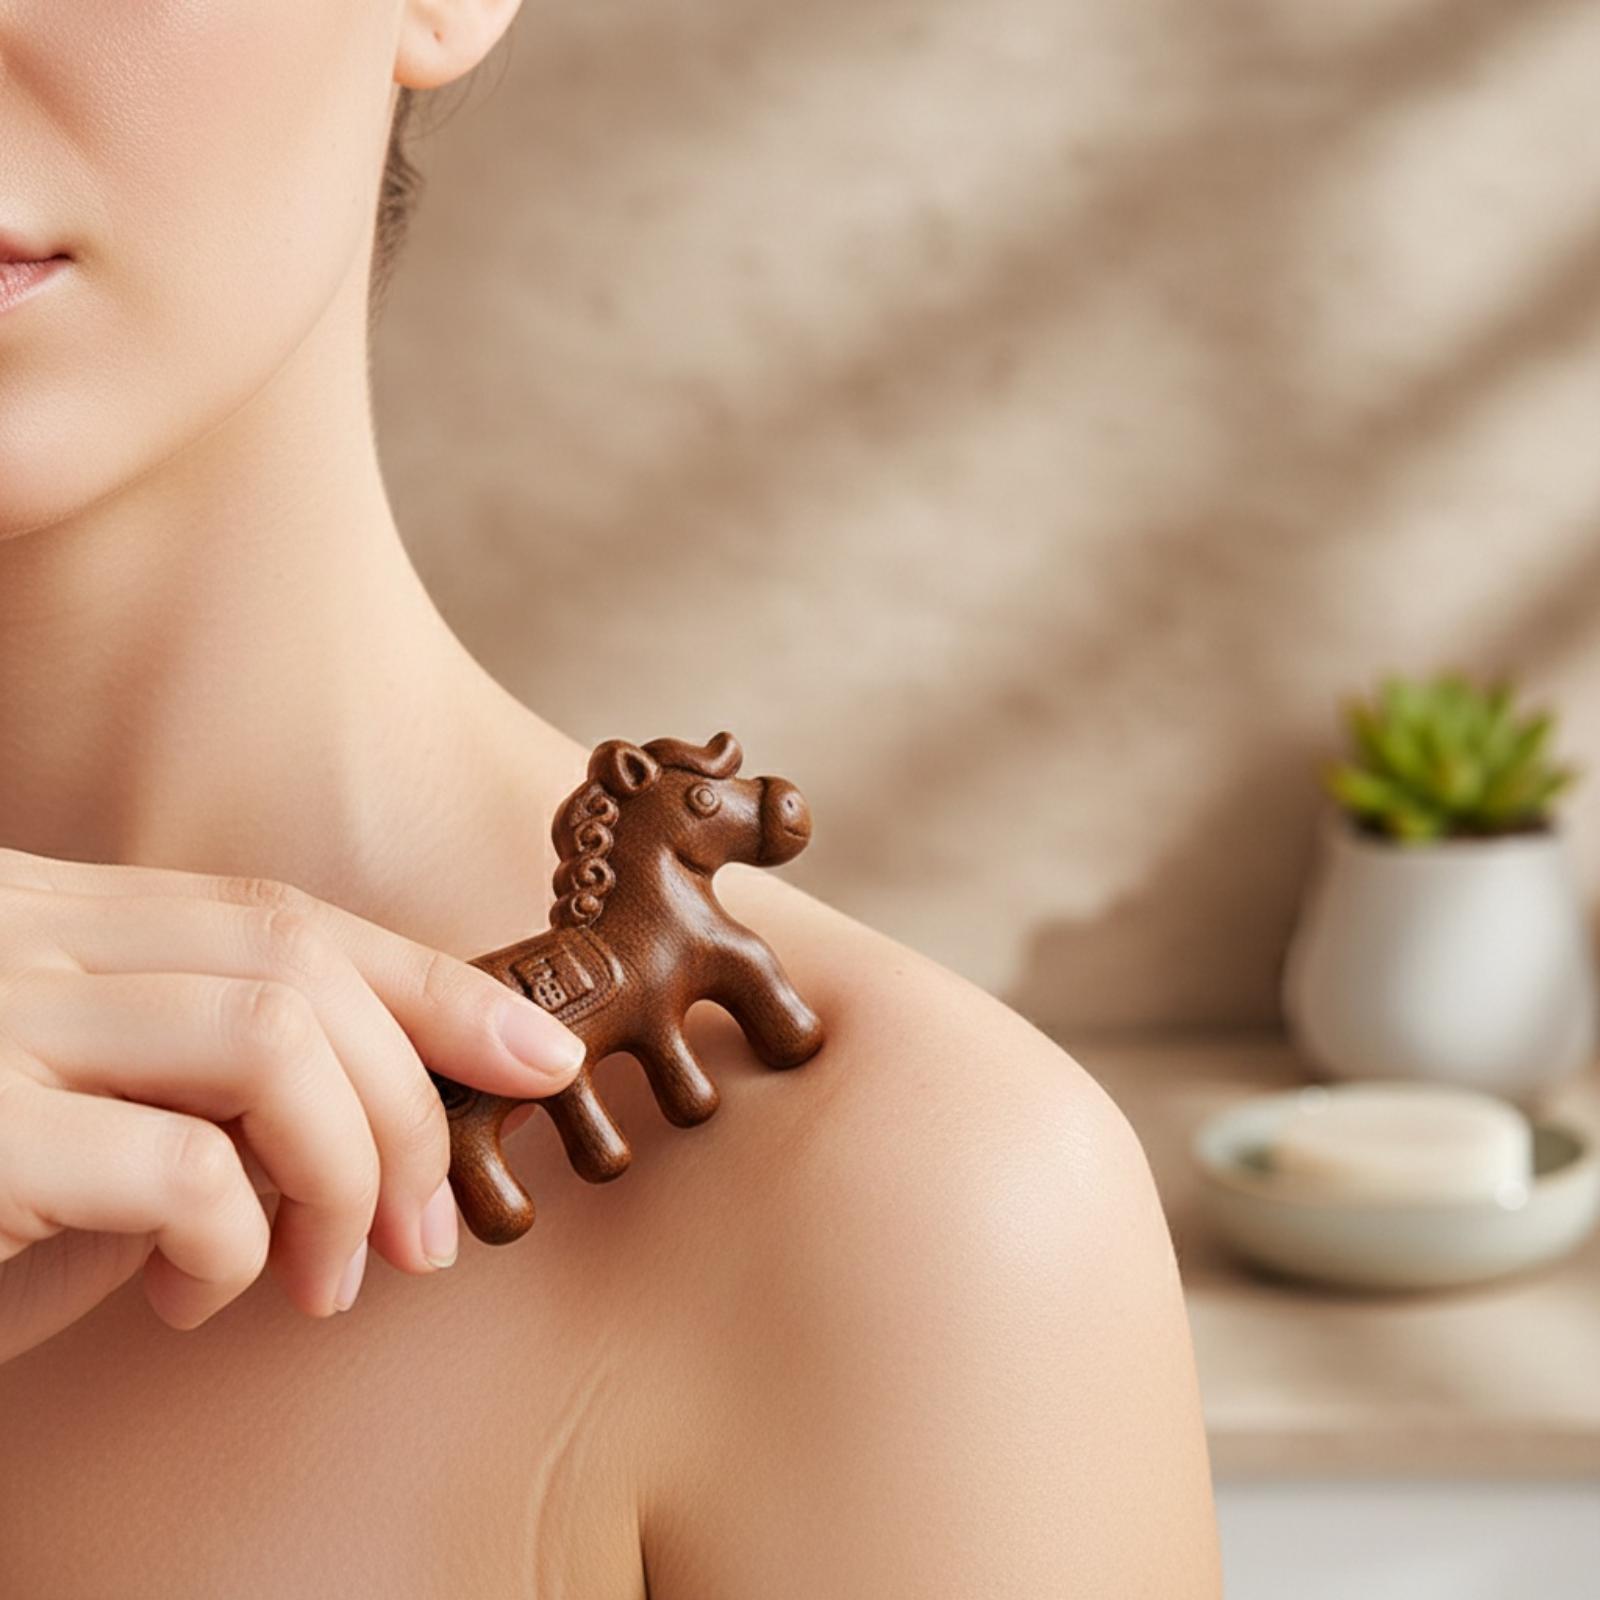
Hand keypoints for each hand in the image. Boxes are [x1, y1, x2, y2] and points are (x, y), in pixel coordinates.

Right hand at [0, 846, 584, 1362]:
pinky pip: (179, 1166)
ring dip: (349, 1169)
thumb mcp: (64, 1102)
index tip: (542, 1050)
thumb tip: (359, 1130)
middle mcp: (19, 933)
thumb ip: (182, 1084)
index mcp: (54, 915)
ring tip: (334, 1278)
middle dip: (411, 1099)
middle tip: (433, 1230)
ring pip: (271, 1040)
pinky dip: (238, 1238)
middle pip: (299, 966)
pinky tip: (204, 1296)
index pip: (286, 916)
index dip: (433, 981)